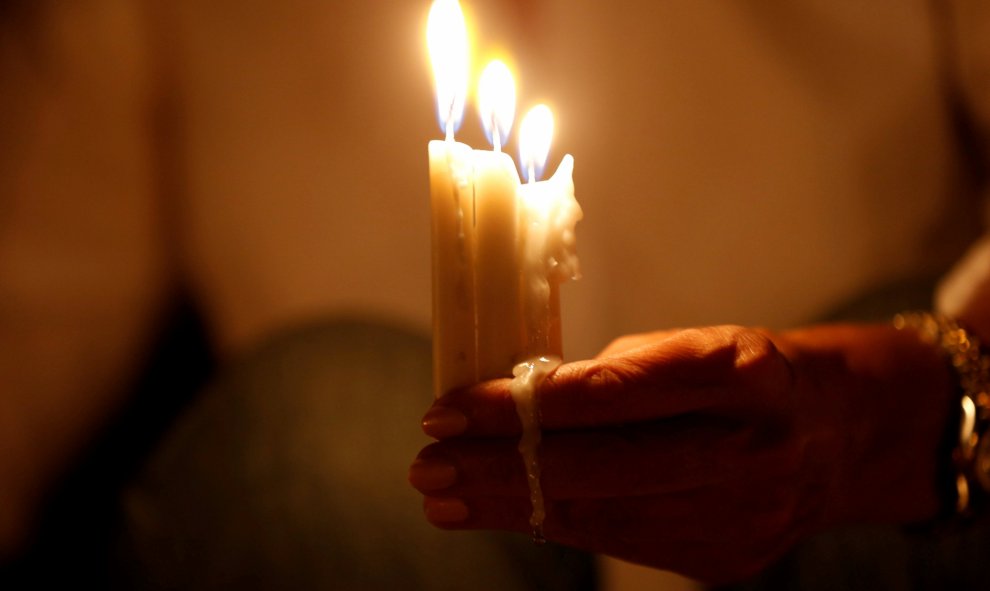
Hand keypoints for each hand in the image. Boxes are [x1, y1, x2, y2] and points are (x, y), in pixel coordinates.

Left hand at [409, 325, 951, 582]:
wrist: (841, 437)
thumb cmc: (750, 372)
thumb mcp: (696, 345)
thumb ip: (614, 377)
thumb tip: (514, 406)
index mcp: (745, 372)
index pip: (617, 393)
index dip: (524, 405)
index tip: (450, 407)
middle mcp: (749, 450)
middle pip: (602, 470)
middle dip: (499, 469)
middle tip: (426, 465)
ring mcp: (741, 517)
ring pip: (600, 517)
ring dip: (510, 507)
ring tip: (444, 495)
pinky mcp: (725, 559)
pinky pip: (619, 540)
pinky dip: (555, 521)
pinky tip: (503, 510)